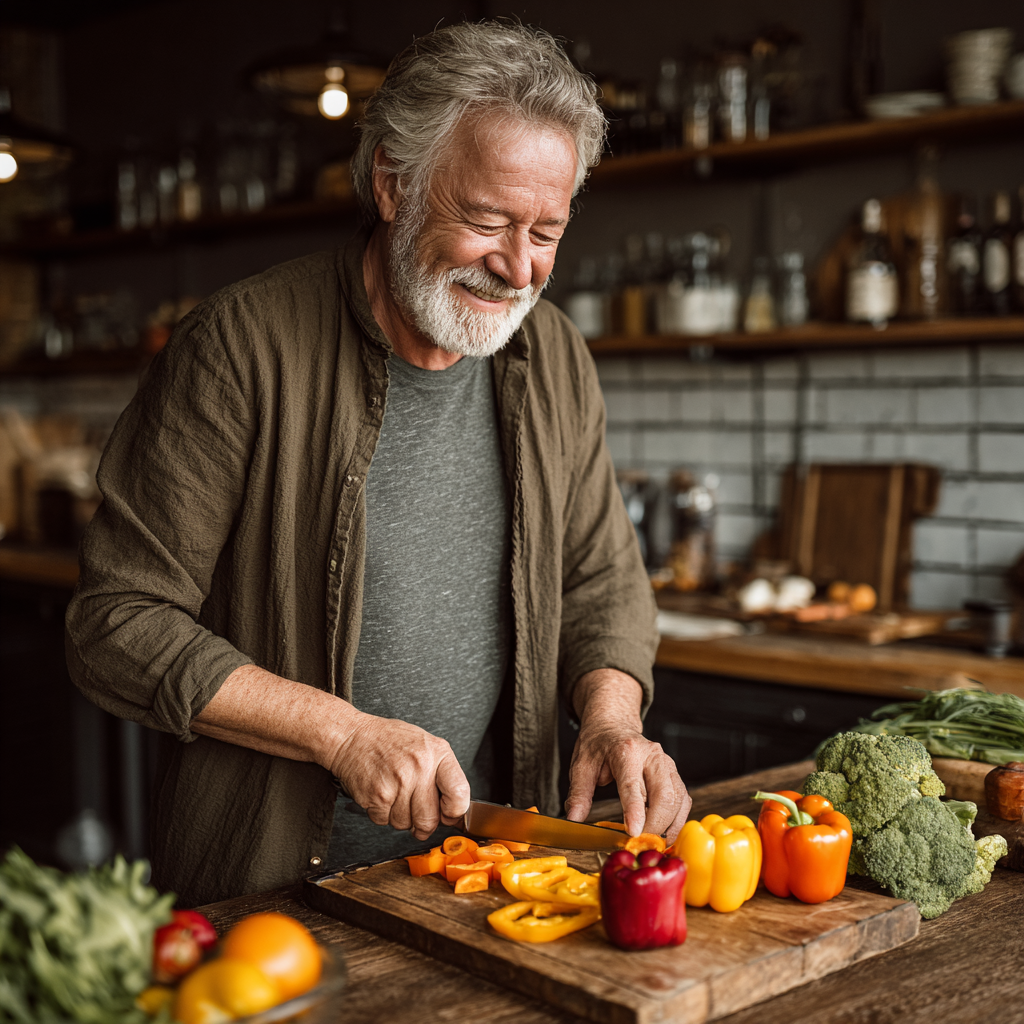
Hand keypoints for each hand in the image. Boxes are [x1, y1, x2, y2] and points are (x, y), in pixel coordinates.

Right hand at [327, 712, 470, 841]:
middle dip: (424, 824)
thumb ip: (443, 774)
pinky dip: (382, 814)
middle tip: (417, 813)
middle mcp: (419, 767)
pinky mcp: (377, 795)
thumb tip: (455, 810)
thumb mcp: (426, 745)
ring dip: (400, 818)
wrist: (352, 736)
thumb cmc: (390, 741)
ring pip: (405, 824)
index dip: (454, 812)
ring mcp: (397, 782)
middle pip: (430, 819)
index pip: (459, 794)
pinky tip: (382, 794)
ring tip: (395, 795)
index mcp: (437, 753)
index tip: (448, 814)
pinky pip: (385, 821)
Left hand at [564, 669, 689, 841]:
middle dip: (655, 825)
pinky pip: (683, 801)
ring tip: (651, 843)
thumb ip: (579, 793)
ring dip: (668, 826)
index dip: (634, 811)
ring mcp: (667, 764)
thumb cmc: (598, 745)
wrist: (614, 725)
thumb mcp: (581, 765)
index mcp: (626, 751)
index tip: (634, 833)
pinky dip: (676, 821)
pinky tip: (663, 833)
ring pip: (678, 800)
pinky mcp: (675, 774)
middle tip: (640, 845)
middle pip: (664, 796)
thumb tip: (573, 819)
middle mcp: (652, 756)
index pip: (633, 785)